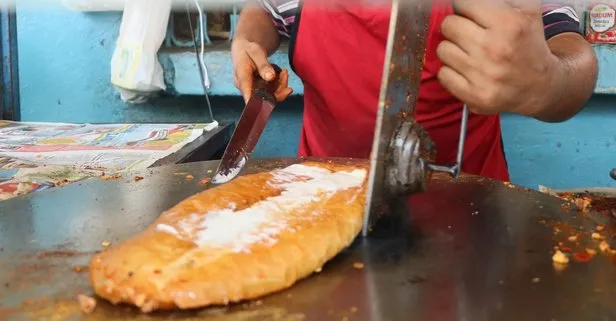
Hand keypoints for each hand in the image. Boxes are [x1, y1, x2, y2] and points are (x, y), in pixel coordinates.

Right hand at [231, 38, 292, 102]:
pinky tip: (280, 74)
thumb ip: (263, 65)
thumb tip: (270, 78)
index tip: (262, 108)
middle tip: (285, 74)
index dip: (254, 101)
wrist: (245, 50)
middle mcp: (245, 87)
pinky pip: (271, 92)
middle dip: (278, 89)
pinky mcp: (258, 90)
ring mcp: (252, 90)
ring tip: (283, 72)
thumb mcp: (256, 52)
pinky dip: (278, 85)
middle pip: (262, 96)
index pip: (246, 90)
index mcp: (241, 76)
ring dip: (280, 86)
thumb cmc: (248, 50)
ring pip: (269, 95)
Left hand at [436, 0, 559, 116]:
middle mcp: (494, 48)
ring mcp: (483, 74)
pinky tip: (467, 71)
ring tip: (469, 53)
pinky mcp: (474, 95)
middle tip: (469, 34)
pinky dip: (451, 72)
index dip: (465, 8)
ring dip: (453, 50)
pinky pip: (443, 74)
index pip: (463, 4)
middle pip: (448, 25)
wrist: (541, 87)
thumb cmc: (529, 46)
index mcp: (509, 24)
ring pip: (443, 50)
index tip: (469, 14)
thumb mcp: (526, 12)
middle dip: (457, 27)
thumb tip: (466, 2)